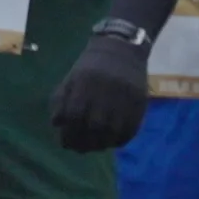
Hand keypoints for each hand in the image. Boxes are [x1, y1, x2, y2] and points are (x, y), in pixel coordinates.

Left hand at [50, 20, 154, 151]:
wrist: (122, 48)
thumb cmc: (91, 67)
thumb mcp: (71, 79)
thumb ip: (60, 101)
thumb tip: (57, 125)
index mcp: (85, 82)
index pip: (74, 114)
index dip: (68, 133)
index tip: (65, 142)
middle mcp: (106, 89)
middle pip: (95, 125)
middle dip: (84, 142)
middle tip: (79, 149)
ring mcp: (126, 96)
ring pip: (114, 130)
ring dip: (102, 144)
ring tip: (94, 147)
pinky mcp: (140, 101)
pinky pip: (132, 128)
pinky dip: (120, 140)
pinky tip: (111, 142)